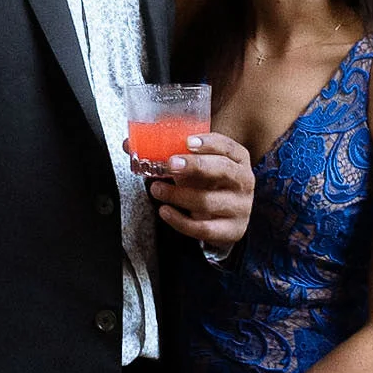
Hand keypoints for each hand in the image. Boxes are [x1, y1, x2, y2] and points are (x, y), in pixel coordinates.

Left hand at [128, 132, 253, 248]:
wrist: (226, 218)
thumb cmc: (208, 183)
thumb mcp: (196, 166)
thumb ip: (169, 153)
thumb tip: (129, 144)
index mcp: (238, 159)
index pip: (228, 147)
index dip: (209, 143)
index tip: (187, 142)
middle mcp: (243, 181)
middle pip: (223, 170)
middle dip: (195, 166)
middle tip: (170, 164)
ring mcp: (240, 207)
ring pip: (208, 200)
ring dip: (178, 195)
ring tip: (156, 189)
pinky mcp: (232, 230)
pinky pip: (204, 228)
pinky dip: (180, 221)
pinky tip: (165, 211)